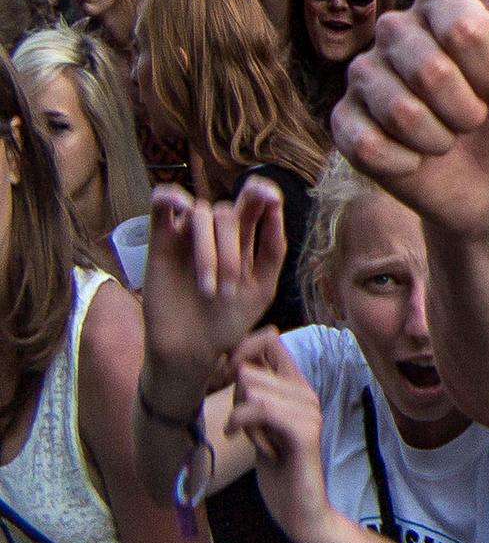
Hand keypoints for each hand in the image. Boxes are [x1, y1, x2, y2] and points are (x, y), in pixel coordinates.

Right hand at [138, 179, 287, 389]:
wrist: (190, 350)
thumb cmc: (227, 323)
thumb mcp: (261, 289)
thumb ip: (271, 250)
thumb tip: (275, 209)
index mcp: (243, 241)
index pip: (253, 203)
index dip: (263, 192)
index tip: (271, 198)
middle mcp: (216, 233)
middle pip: (227, 212)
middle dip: (231, 248)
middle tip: (229, 288)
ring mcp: (187, 236)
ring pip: (200, 212)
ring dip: (208, 251)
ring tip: (208, 289)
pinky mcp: (160, 242)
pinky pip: (162, 205)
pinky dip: (170, 196)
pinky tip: (180, 206)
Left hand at [222, 332, 337, 542]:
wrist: (302, 512)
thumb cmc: (280, 474)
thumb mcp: (261, 429)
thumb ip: (255, 401)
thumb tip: (232, 371)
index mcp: (297, 388)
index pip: (269, 341)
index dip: (239, 351)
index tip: (223, 383)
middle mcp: (306, 393)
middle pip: (249, 367)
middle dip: (232, 396)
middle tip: (239, 424)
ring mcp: (308, 410)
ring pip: (251, 387)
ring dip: (238, 414)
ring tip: (246, 436)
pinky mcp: (304, 431)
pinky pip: (260, 409)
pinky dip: (242, 422)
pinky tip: (237, 437)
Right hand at [333, 0, 488, 238]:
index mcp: (438, 5)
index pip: (460, 24)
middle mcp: (394, 31)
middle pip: (427, 68)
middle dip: (468, 107)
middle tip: (475, 117)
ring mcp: (364, 76)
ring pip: (398, 110)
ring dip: (440, 138)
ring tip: (450, 137)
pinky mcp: (343, 122)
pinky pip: (367, 143)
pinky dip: (407, 162)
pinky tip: (419, 160)